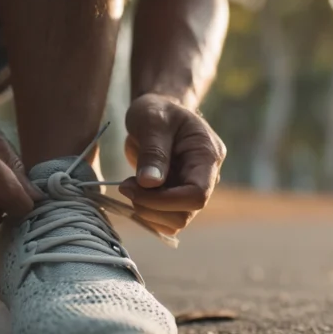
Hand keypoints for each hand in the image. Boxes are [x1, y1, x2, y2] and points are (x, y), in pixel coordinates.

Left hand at [118, 94, 225, 235]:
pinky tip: (134, 193)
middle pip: (185, 214)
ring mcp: (192, 190)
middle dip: (151, 207)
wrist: (159, 114)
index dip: (165, 201)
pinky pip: (165, 221)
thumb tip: (149, 183)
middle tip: (125, 186)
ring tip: (129, 186)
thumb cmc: (158, 110)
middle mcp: (207, 178)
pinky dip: (146, 214)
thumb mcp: (152, 120)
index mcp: (207, 156)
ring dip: (147, 212)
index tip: (134, 187)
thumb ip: (153, 151)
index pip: (197, 195)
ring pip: (175, 223)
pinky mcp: (178, 199)